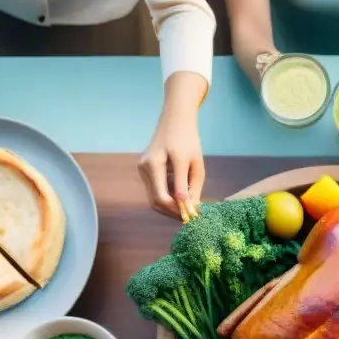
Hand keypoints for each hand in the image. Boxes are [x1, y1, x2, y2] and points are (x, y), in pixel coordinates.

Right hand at [139, 71, 207, 221]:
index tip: (193, 217)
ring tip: (184, 208)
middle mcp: (149, 164)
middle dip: (173, 212)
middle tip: (187, 217)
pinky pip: (152, 190)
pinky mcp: (141, 168)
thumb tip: (191, 210)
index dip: (180, 210)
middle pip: (157, 201)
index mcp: (167, 160)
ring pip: (153, 198)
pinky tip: (177, 196)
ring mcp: (142, 166)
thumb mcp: (197, 165)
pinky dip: (164, 197)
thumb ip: (194, 188)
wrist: (174, 120)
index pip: (168, 196)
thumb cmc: (189, 142)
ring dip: (168, 207)